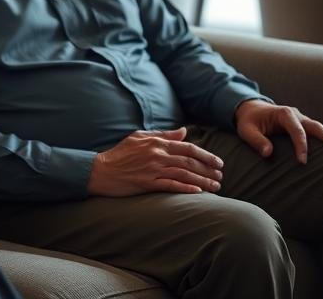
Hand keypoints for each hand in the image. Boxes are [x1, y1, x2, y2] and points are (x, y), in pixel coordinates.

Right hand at [87, 127, 223, 195]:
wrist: (100, 170)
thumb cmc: (119, 153)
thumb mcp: (139, 137)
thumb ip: (163, 135)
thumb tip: (184, 131)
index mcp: (156, 143)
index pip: (187, 147)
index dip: (206, 155)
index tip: (218, 162)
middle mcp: (157, 155)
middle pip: (189, 161)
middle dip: (208, 169)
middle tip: (221, 175)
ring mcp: (152, 170)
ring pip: (184, 174)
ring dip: (203, 180)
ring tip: (216, 186)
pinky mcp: (147, 183)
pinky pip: (171, 186)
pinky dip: (186, 188)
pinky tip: (199, 192)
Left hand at [235, 99, 322, 163]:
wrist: (251, 109)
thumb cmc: (249, 121)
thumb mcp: (246, 130)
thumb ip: (256, 140)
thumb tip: (268, 153)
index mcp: (283, 114)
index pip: (296, 130)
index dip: (301, 145)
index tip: (303, 161)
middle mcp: (295, 115)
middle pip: (313, 125)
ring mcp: (301, 119)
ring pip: (319, 126)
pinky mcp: (303, 124)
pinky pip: (318, 128)